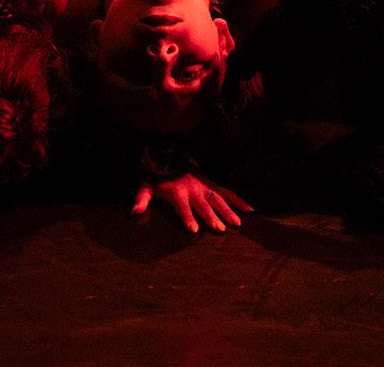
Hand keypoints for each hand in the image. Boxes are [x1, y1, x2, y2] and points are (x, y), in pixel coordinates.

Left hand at [131, 172, 251, 233]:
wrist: (166, 154)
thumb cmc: (156, 176)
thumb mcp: (145, 186)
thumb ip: (141, 199)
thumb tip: (134, 212)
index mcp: (176, 191)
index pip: (182, 207)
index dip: (187, 217)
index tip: (194, 229)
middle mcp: (192, 189)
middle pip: (203, 205)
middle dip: (211, 216)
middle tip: (219, 229)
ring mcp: (203, 185)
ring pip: (217, 199)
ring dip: (227, 211)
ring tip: (236, 223)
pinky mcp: (211, 183)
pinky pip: (226, 192)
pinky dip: (238, 200)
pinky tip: (249, 209)